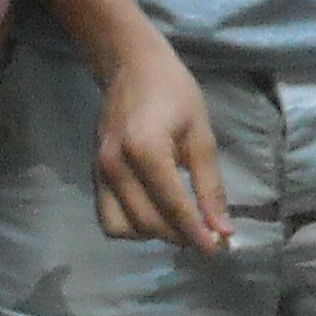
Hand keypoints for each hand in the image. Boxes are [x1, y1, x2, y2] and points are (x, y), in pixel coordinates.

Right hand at [94, 28, 230, 252]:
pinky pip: (108, 218)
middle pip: (148, 223)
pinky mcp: (93, 175)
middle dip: (179, 236)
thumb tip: (222, 229)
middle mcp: (116, 166)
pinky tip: (154, 214)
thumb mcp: (201, 134)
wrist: (131, 65)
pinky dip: (132, 226)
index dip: (197, 233)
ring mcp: (99, 172)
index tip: (217, 250)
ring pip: (122, 229)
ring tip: (178, 222)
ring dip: (152, 234)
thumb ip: (209, 185)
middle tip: (206, 236)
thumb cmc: (174, 92)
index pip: (173, 207)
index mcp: (145, 150)